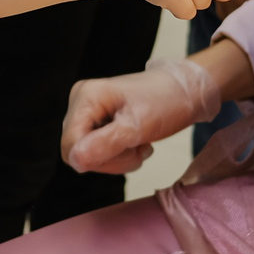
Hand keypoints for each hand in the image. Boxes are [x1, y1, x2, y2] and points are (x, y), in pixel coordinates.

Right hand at [63, 56, 220, 173]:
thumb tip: (75, 161)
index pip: (70, 144)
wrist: (184, 92)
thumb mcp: (137, 126)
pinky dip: (118, 154)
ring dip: (116, 158)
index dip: (95, 158)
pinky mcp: (97, 119)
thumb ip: (105, 144)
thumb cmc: (165, 102)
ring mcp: (88, 110)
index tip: (128, 151)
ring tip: (140, 145)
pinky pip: (97, 148)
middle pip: (77, 149)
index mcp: (86, 97)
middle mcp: (81, 101)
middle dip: (109, 159)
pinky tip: (136, 143)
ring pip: (88, 153)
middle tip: (138, 150)